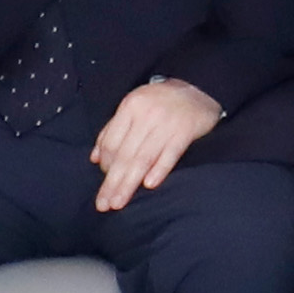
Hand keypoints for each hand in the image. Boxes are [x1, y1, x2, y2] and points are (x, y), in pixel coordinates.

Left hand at [90, 78, 221, 208]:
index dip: (106, 166)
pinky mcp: (185, 131)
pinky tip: (149, 185)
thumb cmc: (161, 101)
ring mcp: (166, 123)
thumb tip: (95, 158)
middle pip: (125, 154)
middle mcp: (146, 115)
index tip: (105, 184)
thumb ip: (113, 129)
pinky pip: (170, 154)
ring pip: (143, 158)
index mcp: (130, 107)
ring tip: (119, 202)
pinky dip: (159, 170)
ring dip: (129, 183)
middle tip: (104, 204)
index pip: (111, 142)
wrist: (198, 88)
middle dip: (113, 182)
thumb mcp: (134, 106)